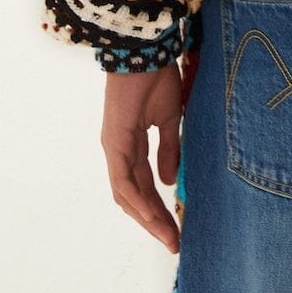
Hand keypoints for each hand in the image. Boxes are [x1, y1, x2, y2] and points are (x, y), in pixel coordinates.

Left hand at [101, 63, 182, 252]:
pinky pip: (124, 181)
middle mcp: (119, 151)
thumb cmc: (157, 77)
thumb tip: (169, 182)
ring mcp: (114, 148)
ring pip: (127, 195)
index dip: (159, 208)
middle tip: (174, 241)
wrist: (146, 52)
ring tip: (168, 235)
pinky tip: (154, 215)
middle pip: (133, 197)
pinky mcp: (115, 143)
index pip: (143, 185)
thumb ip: (169, 149)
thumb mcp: (170, 118)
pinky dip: (139, 201)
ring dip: (148, 218)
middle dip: (153, 221)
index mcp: (131, 144)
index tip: (177, 227)